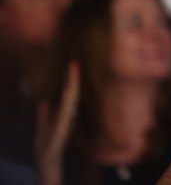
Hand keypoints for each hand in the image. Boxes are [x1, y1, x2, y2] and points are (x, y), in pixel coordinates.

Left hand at [35, 60, 80, 184]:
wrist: (46, 163)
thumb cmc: (46, 146)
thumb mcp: (42, 126)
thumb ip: (44, 115)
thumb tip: (43, 102)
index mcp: (62, 113)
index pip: (67, 94)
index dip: (69, 80)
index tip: (72, 65)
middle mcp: (66, 114)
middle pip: (70, 93)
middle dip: (72, 78)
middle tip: (75, 61)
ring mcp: (65, 119)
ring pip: (70, 98)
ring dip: (72, 83)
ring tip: (74, 68)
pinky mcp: (62, 126)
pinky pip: (66, 109)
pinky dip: (69, 97)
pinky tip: (70, 89)